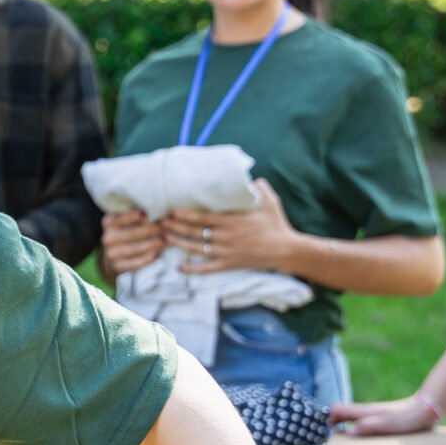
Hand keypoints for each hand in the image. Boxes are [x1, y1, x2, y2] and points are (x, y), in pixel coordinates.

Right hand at [99, 208, 164, 276]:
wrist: (115, 257)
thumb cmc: (126, 232)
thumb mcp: (126, 221)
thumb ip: (136, 215)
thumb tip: (155, 206)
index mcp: (108, 222)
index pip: (121, 218)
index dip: (134, 216)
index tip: (147, 213)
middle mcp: (106, 238)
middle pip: (132, 233)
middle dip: (150, 230)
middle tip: (165, 227)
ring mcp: (110, 254)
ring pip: (134, 249)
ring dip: (152, 244)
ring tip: (165, 240)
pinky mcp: (116, 267)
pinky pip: (134, 263)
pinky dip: (147, 259)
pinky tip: (158, 254)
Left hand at [161, 181, 296, 276]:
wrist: (286, 250)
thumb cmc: (277, 223)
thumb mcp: (269, 200)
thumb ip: (257, 186)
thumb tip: (248, 175)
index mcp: (232, 221)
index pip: (202, 217)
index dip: (184, 214)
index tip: (170, 210)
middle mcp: (225, 237)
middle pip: (194, 232)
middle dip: (175, 227)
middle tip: (159, 222)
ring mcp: (226, 252)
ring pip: (196, 248)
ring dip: (178, 243)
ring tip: (163, 237)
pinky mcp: (229, 264)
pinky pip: (207, 268)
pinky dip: (192, 269)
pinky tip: (179, 266)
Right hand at [330, 393, 440, 436]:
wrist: (426, 410)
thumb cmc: (407, 418)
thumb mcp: (387, 424)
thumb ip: (368, 426)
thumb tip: (348, 433)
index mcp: (363, 411)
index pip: (336, 408)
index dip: (328, 418)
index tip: (327, 432)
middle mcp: (365, 412)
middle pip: (341, 414)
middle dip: (333, 424)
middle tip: (332, 440)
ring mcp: (372, 415)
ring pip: (350, 419)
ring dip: (344, 427)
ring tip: (344, 443)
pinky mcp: (380, 420)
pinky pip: (362, 424)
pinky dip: (356, 430)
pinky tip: (362, 441)